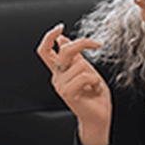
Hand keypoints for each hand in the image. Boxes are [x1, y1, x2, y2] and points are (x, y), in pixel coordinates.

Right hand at [37, 23, 110, 144]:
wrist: (99, 117)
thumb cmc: (94, 95)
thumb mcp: (86, 70)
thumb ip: (74, 56)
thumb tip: (62, 39)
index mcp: (59, 70)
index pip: (45, 50)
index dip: (50, 36)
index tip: (61, 27)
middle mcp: (57, 76)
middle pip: (64, 51)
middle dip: (82, 43)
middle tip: (96, 44)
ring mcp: (61, 85)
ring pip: (80, 65)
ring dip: (94, 73)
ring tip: (94, 85)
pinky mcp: (68, 93)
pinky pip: (85, 77)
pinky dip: (95, 82)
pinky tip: (94, 90)